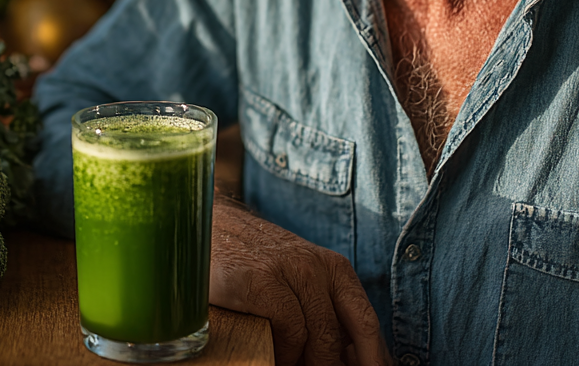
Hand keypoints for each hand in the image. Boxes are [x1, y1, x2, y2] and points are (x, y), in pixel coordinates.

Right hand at [209, 196, 390, 365]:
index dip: (373, 359)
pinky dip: (282, 353)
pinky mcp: (262, 280)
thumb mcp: (295, 280)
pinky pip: (290, 331)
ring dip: (305, 364)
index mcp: (334, 269)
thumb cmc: (250, 262)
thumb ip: (322, 312)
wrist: (204, 227)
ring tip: (288, 365)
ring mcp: (290, 270)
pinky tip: (270, 354)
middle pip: (341, 338)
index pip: (366, 324)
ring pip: (318, 339)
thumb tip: (346, 360)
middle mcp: (316, 266)